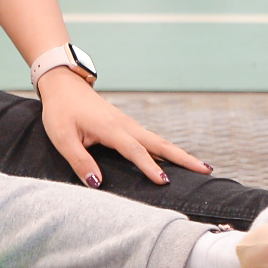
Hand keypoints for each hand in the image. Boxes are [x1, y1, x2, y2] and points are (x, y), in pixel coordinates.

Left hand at [34, 67, 208, 187]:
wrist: (63, 84)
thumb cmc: (60, 111)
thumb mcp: (62, 137)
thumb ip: (79, 160)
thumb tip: (97, 183)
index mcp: (110, 128)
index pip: (134, 150)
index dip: (149, 166)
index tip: (165, 181)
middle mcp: (125, 125)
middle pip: (159, 143)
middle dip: (183, 157)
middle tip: (206, 170)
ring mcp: (128, 123)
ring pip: (158, 141)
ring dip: (179, 154)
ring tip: (200, 167)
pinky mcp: (126, 125)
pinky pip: (150, 139)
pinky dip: (166, 149)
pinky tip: (173, 159)